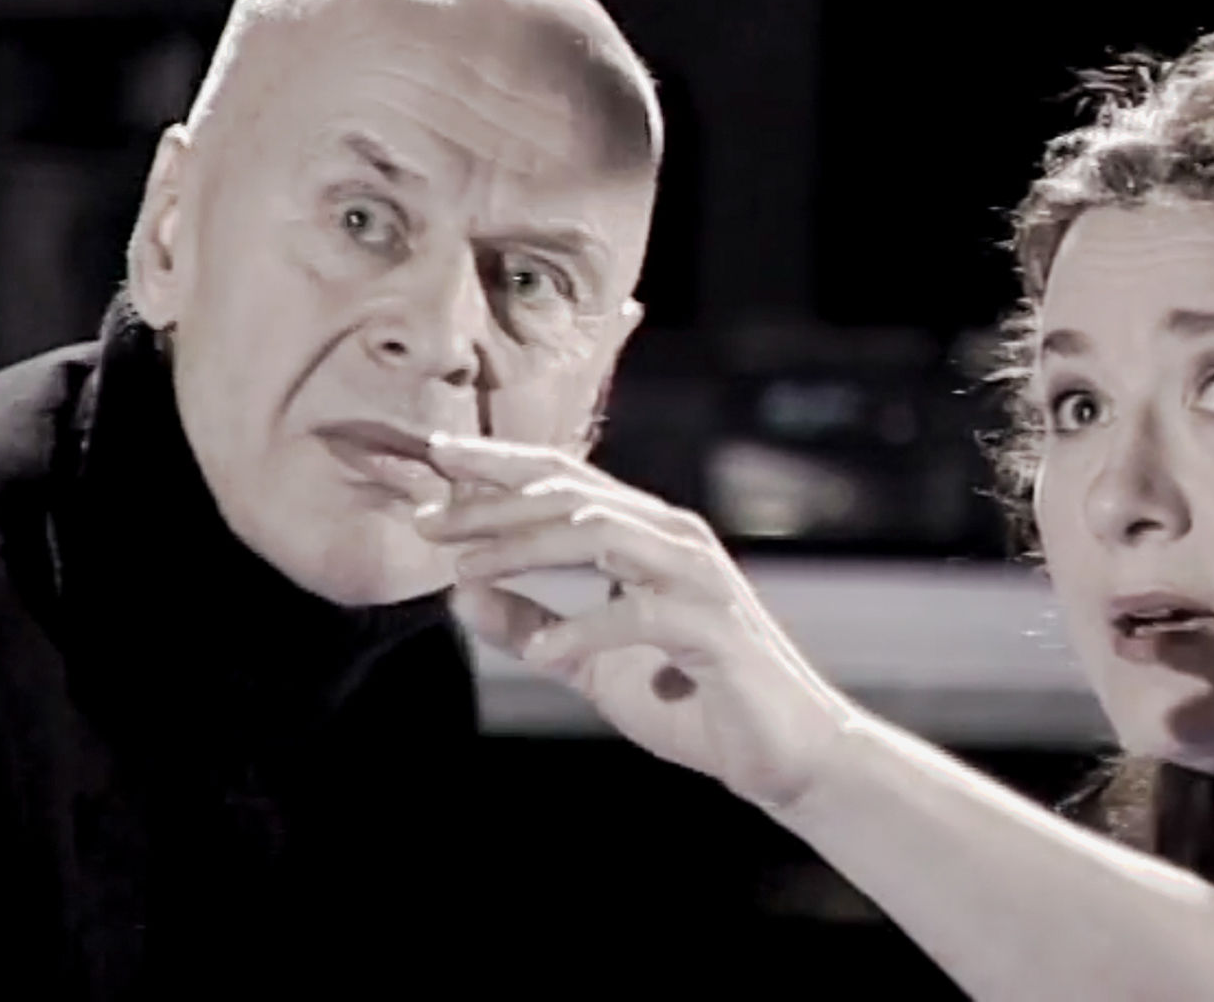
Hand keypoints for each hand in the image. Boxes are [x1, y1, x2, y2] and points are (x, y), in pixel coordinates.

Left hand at [415, 434, 862, 808]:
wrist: (786, 755)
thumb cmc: (695, 702)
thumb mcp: (592, 665)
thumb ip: (534, 627)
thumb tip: (460, 596)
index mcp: (647, 538)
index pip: (566, 480)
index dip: (499, 465)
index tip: (435, 457)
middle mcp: (675, 541)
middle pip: (574, 496)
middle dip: (493, 504)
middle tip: (427, 520)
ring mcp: (699, 579)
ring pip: (603, 533)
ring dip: (528, 548)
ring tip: (467, 570)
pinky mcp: (714, 630)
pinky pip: (641, 615)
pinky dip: (586, 630)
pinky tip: (544, 654)